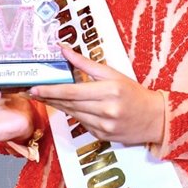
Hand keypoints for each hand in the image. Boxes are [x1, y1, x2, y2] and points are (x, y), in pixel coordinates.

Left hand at [29, 45, 164, 145]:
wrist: (155, 118)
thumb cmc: (134, 93)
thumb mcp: (113, 74)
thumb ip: (87, 64)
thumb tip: (65, 51)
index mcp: (109, 91)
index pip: (73, 91)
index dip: (52, 90)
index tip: (36, 88)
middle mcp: (106, 110)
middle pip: (70, 104)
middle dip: (50, 97)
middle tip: (32, 91)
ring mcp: (104, 126)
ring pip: (73, 115)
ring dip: (58, 105)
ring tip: (44, 97)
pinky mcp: (102, 136)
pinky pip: (82, 123)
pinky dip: (73, 114)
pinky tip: (65, 106)